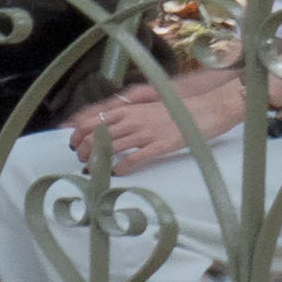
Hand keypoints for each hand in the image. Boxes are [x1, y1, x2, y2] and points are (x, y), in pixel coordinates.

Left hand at [71, 65, 241, 174]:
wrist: (208, 109)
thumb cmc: (178, 110)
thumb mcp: (148, 108)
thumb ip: (128, 116)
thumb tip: (108, 129)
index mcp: (128, 109)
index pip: (91, 121)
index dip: (77, 135)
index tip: (74, 145)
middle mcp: (133, 120)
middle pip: (95, 136)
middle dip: (84, 151)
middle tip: (83, 161)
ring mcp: (146, 132)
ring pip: (110, 148)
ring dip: (97, 162)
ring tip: (94, 170)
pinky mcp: (160, 145)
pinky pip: (134, 159)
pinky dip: (121, 168)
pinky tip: (117, 173)